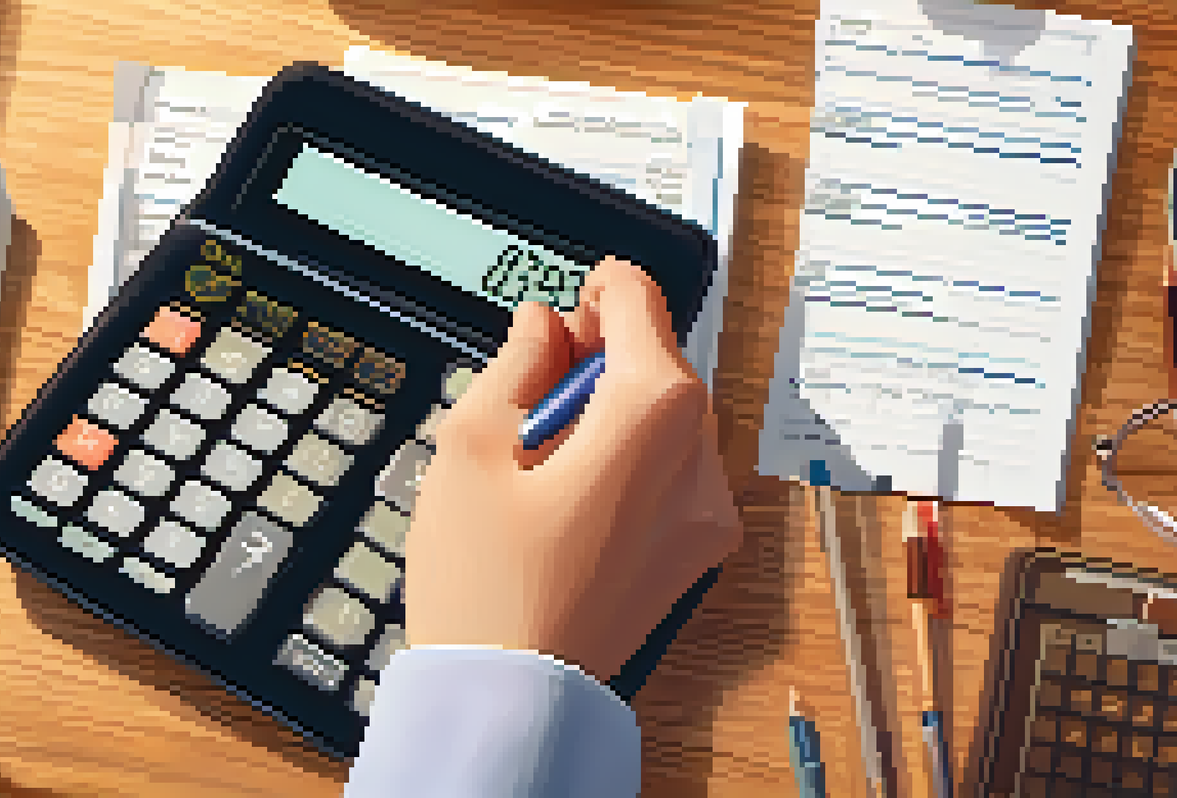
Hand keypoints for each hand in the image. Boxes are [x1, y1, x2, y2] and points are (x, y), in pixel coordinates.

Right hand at [404, 256, 742, 682]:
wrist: (510, 698)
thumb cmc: (483, 583)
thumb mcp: (469, 447)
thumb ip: (516, 364)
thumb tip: (542, 324)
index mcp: (651, 417)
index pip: (641, 306)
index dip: (599, 289)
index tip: (569, 301)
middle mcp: (700, 461)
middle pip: (662, 365)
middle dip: (602, 357)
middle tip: (536, 378)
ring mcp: (707, 514)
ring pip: (669, 419)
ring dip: (614, 408)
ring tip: (540, 450)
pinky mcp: (696, 553)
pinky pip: (672, 472)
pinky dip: (629, 457)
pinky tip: (567, 489)